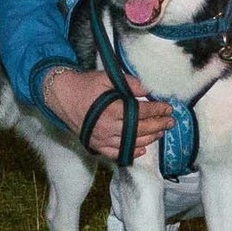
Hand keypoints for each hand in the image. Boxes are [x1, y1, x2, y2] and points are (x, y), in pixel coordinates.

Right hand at [41, 66, 172, 162]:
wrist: (61, 95)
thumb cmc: (85, 84)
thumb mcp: (107, 77)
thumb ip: (129, 83)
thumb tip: (148, 90)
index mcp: (112, 109)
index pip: (142, 112)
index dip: (157, 110)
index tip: (168, 108)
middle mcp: (108, 127)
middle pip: (140, 129)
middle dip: (158, 125)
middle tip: (171, 122)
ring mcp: (102, 139)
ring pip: (132, 143)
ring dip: (150, 139)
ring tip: (161, 132)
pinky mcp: (96, 145)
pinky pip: (116, 154)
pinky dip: (131, 153)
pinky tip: (142, 149)